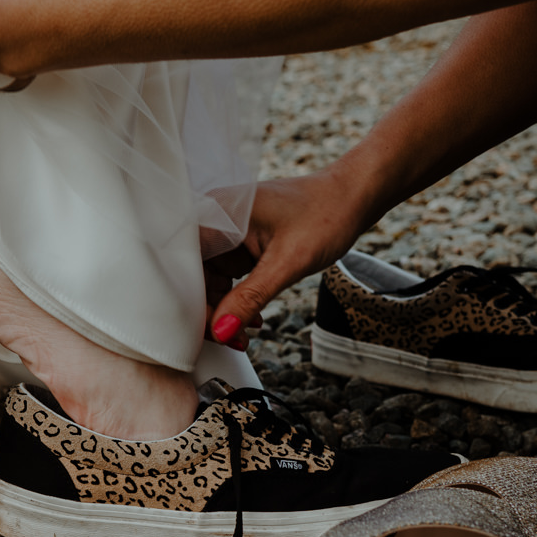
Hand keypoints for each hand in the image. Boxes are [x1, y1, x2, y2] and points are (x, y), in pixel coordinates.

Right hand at [204, 169, 373, 348]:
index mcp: (216, 213)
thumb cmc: (326, 214)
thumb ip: (250, 298)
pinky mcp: (239, 243)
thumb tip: (221, 332)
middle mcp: (214, 220)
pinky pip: (225, 278)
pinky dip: (236, 300)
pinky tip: (252, 318)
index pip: (184, 266)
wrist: (352, 197)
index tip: (208, 332)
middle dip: (208, 312)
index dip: (190, 301)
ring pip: (207, 281)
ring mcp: (226, 233)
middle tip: (229, 339)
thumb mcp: (287, 263)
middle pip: (191, 276)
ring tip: (243, 334)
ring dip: (223, 310)